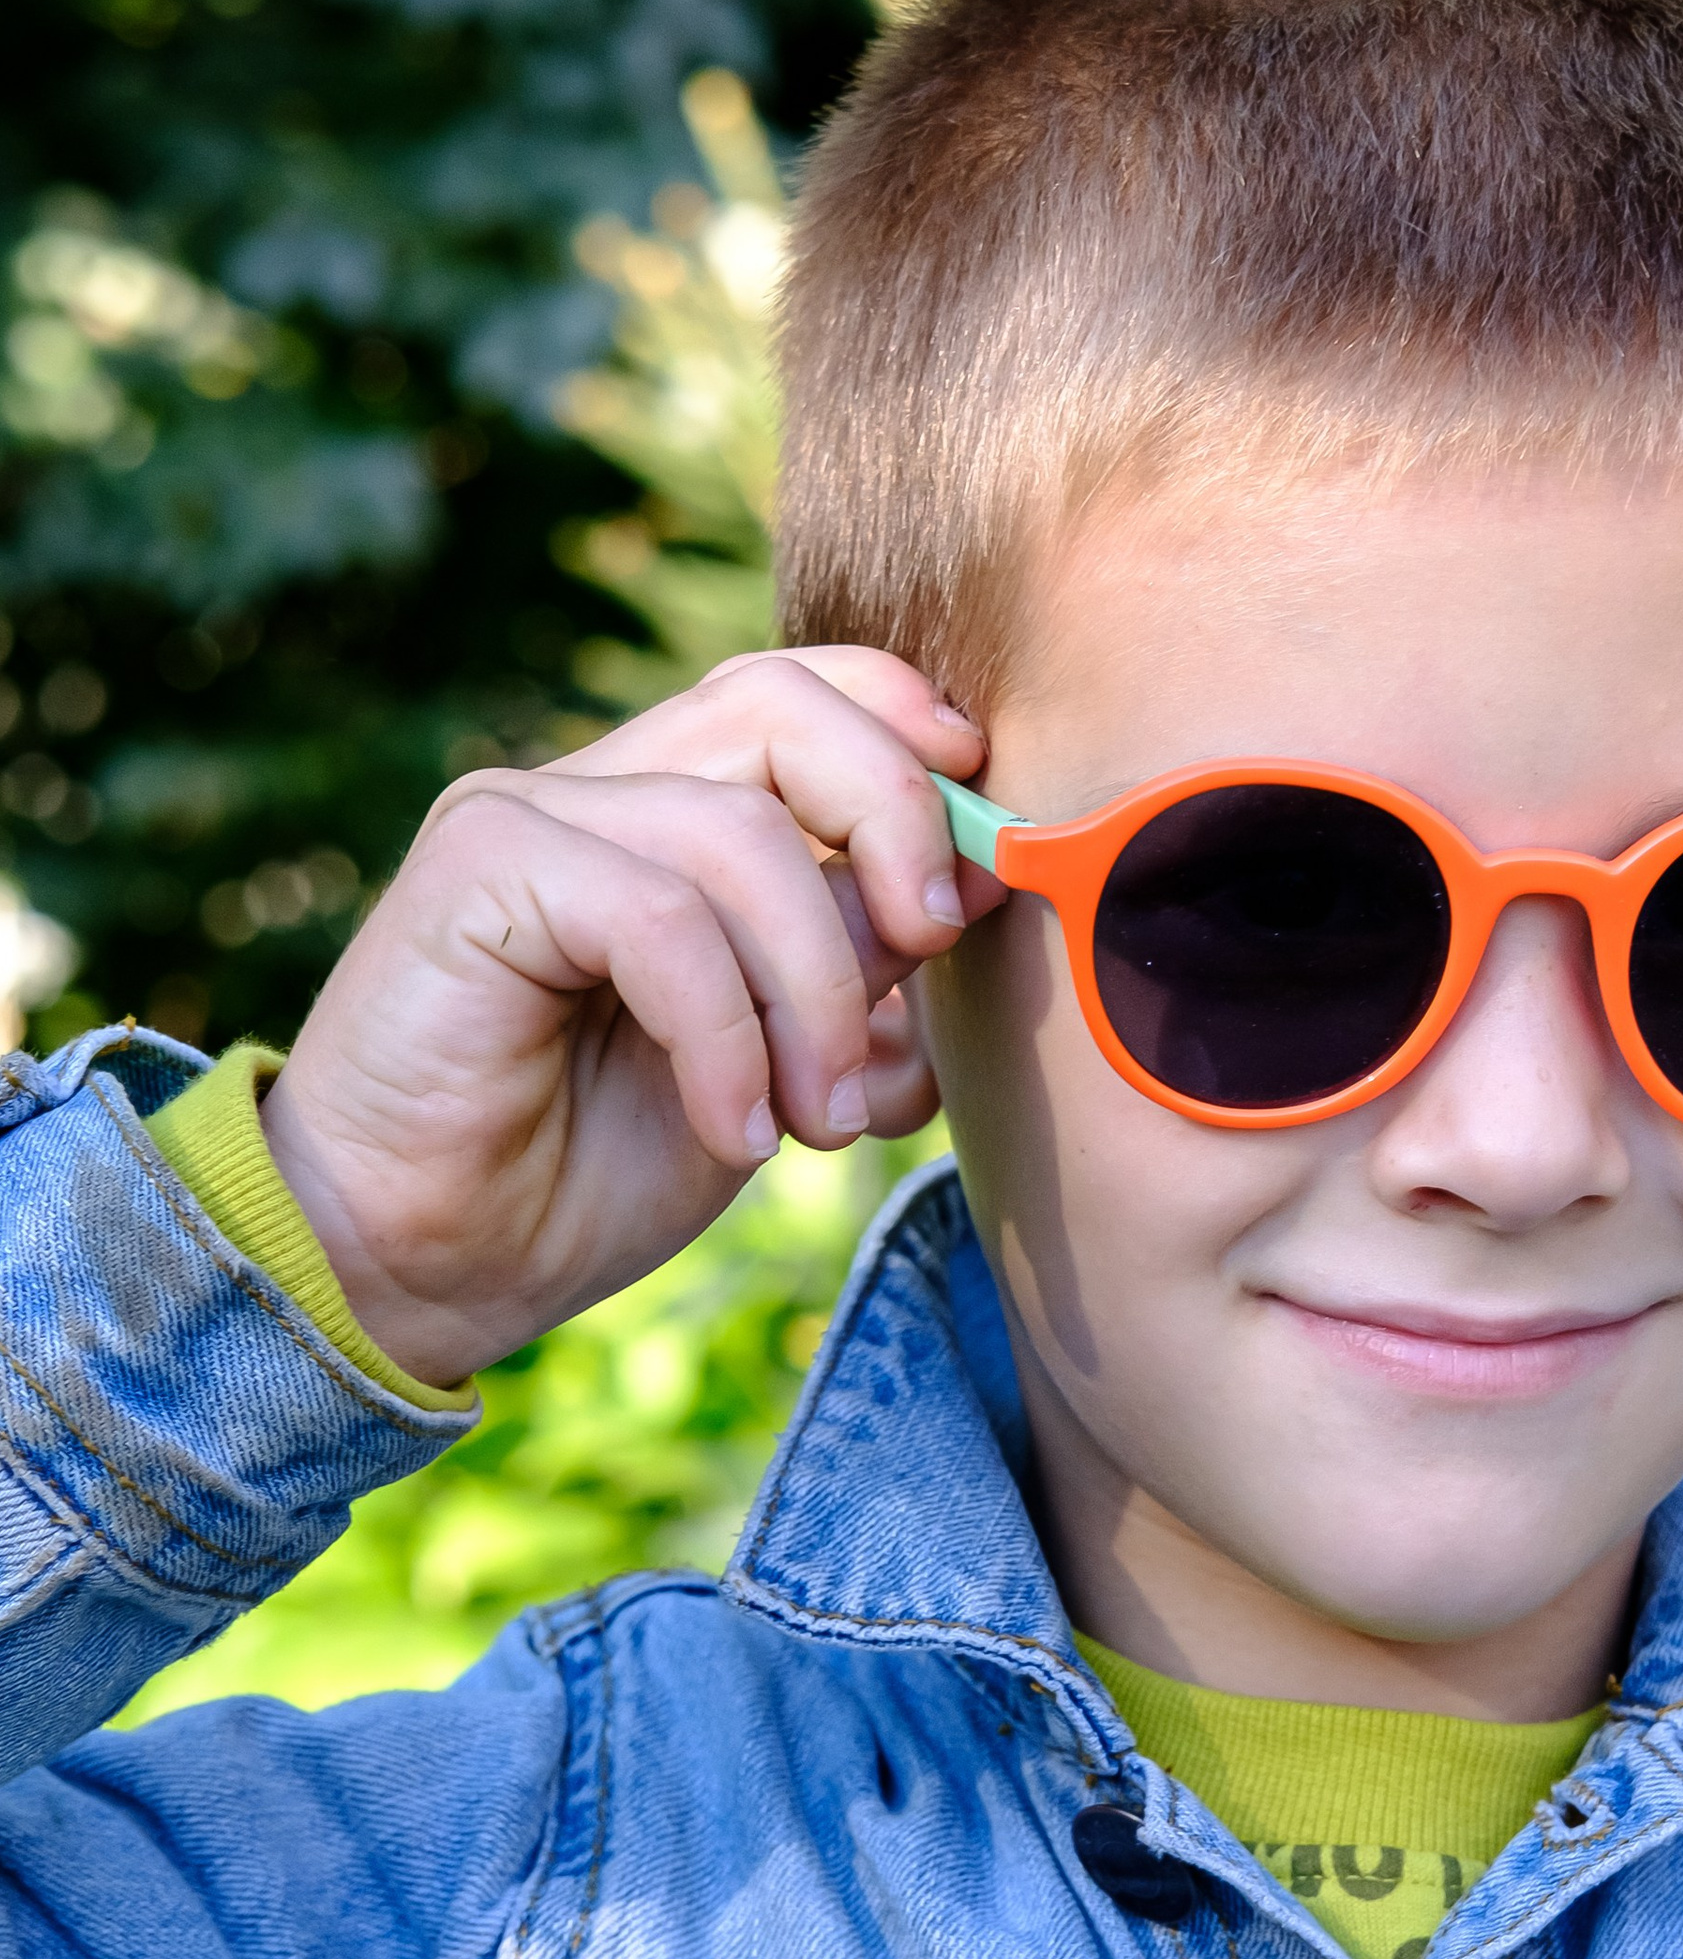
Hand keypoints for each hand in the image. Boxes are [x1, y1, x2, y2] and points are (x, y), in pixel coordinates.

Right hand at [259, 649, 999, 1389]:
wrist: (423, 1267)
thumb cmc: (592, 1168)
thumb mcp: (780, 1067)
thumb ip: (863, 971)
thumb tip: (983, 887)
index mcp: (676, 810)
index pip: (809, 691)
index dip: (909, 735)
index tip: (982, 853)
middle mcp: (602, 789)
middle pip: (782, 706)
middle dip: (895, 819)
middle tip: (932, 946)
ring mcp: (529, 815)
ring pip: (741, 833)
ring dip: (816, 990)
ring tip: (818, 1122)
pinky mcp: (475, 869)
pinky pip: (660, 918)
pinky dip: (726, 1035)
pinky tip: (737, 1131)